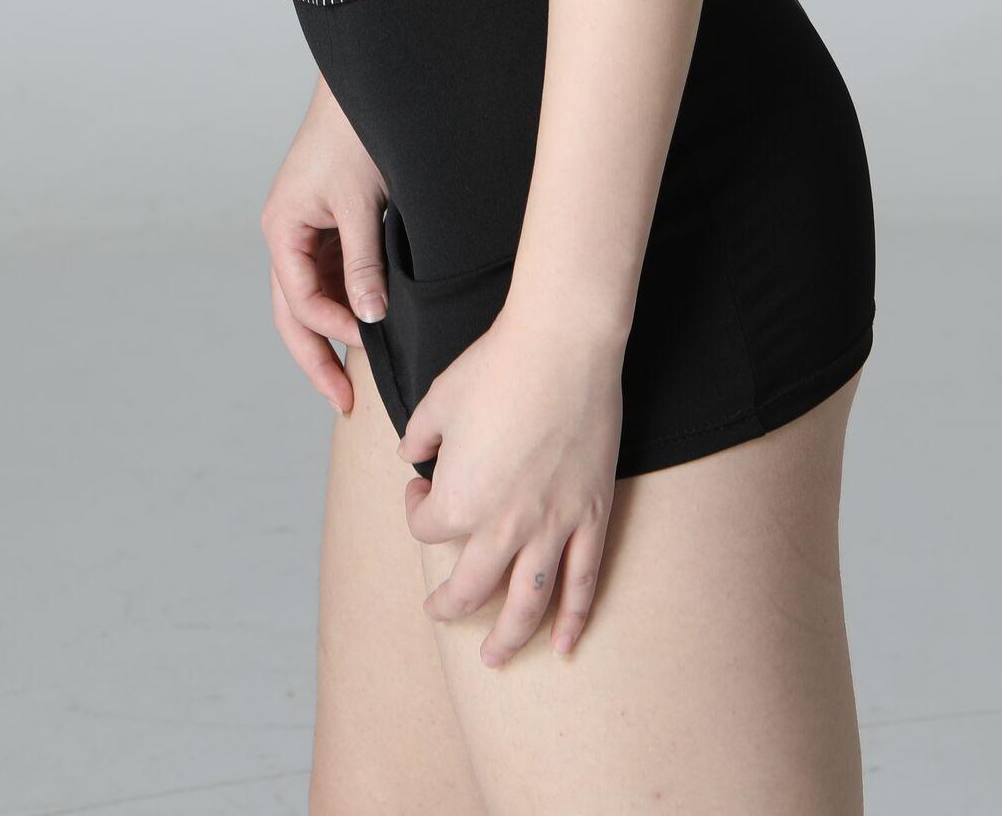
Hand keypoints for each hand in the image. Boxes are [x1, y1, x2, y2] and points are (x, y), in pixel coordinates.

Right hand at [259, 77, 390, 416]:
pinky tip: (369, 323)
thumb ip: (363, 264)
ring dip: (332, 331)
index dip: (329, 331)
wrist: (367, 87)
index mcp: (282, 229)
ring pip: (312, 296)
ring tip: (357, 375)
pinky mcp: (326, 224)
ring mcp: (305, 231)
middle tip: (343, 400)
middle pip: (293, 311)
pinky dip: (346, 301)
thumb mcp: (360, 205)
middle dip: (316, 356)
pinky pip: (331, 274)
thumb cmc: (355, 136)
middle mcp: (286, 234)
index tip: (367, 346)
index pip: (297, 300)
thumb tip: (369, 319)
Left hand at [398, 301, 622, 663]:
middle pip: (470, 589)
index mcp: (458, 500)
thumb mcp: (438, 399)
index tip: (418, 487)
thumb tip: (410, 454)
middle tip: (441, 611)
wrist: (562, 345)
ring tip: (496, 656)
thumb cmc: (495, 367)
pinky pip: (583, 582)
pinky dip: (574, 619)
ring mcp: (553, 526)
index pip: (426, 529)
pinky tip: (565, 644)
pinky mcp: (591, 516)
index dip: (415, 509)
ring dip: (509, 638)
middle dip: (450, 605)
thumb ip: (419, 435)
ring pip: (528, 604)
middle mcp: (503, 526)